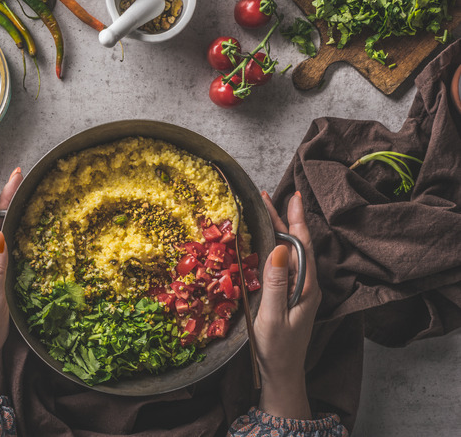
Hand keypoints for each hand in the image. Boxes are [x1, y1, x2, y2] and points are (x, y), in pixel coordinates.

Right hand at [255, 191, 321, 418]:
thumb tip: (277, 249)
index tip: (291, 196)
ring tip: (265, 212)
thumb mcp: (272, 316)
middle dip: (283, 219)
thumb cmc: (277, 348)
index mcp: (306, 286)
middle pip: (296, 245)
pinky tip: (264, 242)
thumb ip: (275, 283)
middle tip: (268, 197)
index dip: (296, 219)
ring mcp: (298, 290)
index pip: (302, 245)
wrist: (283, 374)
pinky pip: (283, 264)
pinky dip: (273, 247)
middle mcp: (305, 284)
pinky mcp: (289, 295)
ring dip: (278, 231)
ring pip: (289, 253)